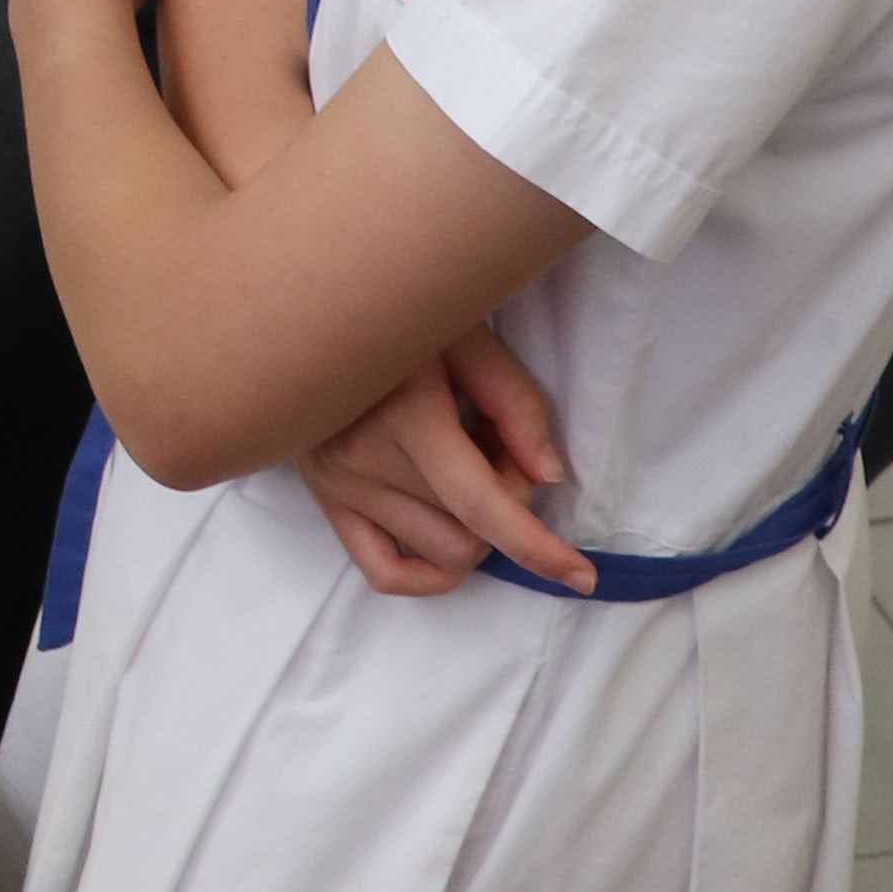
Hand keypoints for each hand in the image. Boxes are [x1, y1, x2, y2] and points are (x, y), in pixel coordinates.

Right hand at [302, 322, 591, 595]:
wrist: (310, 315)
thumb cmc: (398, 316)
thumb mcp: (467, 338)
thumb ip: (514, 402)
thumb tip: (548, 476)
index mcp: (407, 415)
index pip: (480, 505)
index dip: (537, 547)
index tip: (582, 576)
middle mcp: (366, 460)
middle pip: (471, 532)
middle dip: (509, 505)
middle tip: (499, 448)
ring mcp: (340, 486)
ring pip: (441, 555)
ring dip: (476, 528)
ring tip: (466, 470)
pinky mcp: (326, 498)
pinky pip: (383, 572)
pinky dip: (429, 573)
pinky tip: (450, 536)